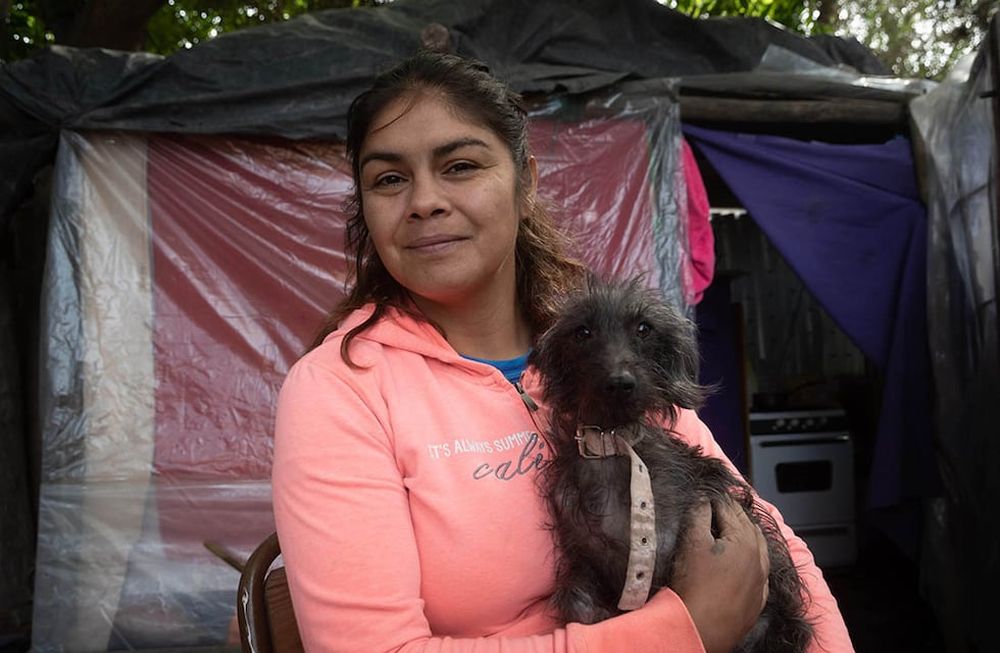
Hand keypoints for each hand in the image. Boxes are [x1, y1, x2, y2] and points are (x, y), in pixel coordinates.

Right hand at [670, 496, 768, 652]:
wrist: (698, 631)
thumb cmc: (693, 586)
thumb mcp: (691, 542)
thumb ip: (699, 514)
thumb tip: (704, 498)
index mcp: (745, 541)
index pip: (730, 508)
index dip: (715, 498)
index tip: (705, 491)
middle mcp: (759, 559)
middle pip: (747, 525)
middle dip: (732, 513)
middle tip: (715, 505)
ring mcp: (761, 582)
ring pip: (758, 548)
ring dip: (745, 534)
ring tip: (730, 527)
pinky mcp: (757, 601)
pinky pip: (759, 572)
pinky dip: (751, 559)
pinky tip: (742, 561)